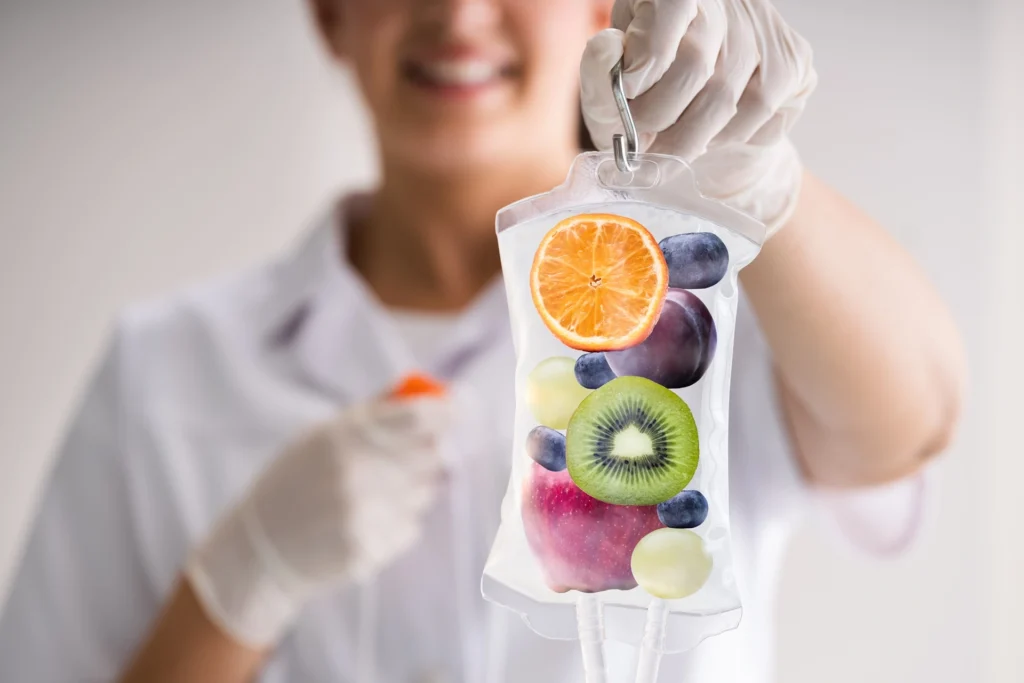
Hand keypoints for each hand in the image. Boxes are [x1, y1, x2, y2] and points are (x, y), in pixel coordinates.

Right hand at [185, 397, 448, 647]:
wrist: (259, 549)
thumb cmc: (293, 483)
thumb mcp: (321, 436)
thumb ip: (375, 413)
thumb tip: (429, 392)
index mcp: (343, 437)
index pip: (418, 418)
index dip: (445, 412)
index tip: (454, 411)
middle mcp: (358, 474)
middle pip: (430, 454)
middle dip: (428, 452)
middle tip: (409, 455)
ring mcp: (365, 515)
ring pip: (425, 493)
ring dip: (412, 489)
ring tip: (373, 494)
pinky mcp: (371, 549)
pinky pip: (411, 526)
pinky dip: (399, 521)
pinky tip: (365, 521)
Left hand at [581, 0, 816, 235]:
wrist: (707, 126)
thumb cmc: (649, 99)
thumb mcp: (610, 86)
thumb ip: (600, 72)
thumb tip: (609, 50)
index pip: (672, 5)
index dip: (647, 57)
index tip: (627, 91)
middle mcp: (730, 0)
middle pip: (696, 65)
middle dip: (658, 116)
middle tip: (640, 141)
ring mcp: (767, 29)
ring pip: (727, 100)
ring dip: (690, 140)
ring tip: (671, 145)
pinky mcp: (795, 62)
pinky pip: (761, 115)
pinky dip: (727, 139)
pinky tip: (713, 134)